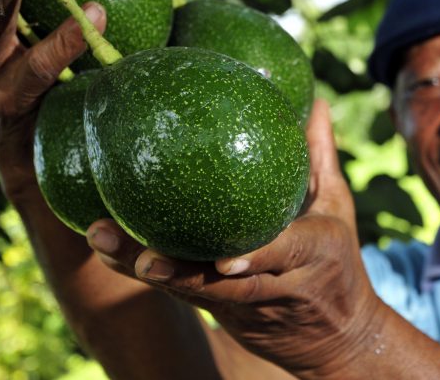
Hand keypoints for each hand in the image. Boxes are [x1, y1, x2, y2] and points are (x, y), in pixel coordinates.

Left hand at [88, 100, 384, 377]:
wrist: (338, 340)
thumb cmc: (338, 263)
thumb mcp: (337, 209)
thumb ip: (319, 157)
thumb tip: (316, 100)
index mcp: (314, 255)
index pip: (285, 255)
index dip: (255, 257)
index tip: (223, 259)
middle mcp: (276, 287)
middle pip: (220, 286)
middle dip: (174, 270)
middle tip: (127, 245)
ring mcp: (245, 307)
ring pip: (192, 294)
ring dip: (144, 271)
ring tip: (101, 239)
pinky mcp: (223, 316)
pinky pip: (183, 295)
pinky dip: (147, 274)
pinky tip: (109, 251)